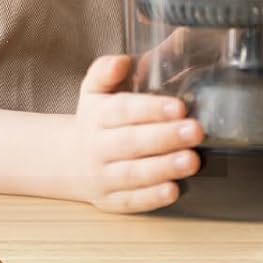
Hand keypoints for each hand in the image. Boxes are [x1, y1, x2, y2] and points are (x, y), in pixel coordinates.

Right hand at [64, 55, 202, 212]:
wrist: (66, 160)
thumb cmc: (93, 118)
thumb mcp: (93, 89)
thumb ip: (106, 70)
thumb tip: (122, 61)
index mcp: (96, 115)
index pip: (123, 110)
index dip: (151, 109)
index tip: (179, 106)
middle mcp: (97, 147)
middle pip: (131, 142)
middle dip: (165, 137)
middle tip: (195, 131)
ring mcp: (102, 176)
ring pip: (133, 174)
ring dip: (164, 168)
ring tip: (192, 161)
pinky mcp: (110, 201)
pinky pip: (130, 201)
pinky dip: (151, 198)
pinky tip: (173, 191)